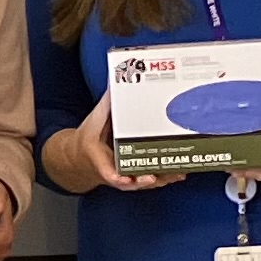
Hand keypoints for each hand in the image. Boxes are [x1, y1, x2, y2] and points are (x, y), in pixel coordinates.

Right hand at [56, 92, 185, 192]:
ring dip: (160, 180)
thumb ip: (107, 103)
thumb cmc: (91, 137)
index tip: (125, 180)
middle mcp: (114, 171)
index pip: (107, 172)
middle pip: (131, 181)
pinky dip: (164, 177)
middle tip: (154, 178)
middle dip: (145, 180)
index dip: (118, 177)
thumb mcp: (95, 119)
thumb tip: (116, 79)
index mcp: (100, 159)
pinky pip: (150, 178)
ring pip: (143, 182)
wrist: (82, 156)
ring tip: (176, 174)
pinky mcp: (135, 175)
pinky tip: (179, 172)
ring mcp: (126, 175)